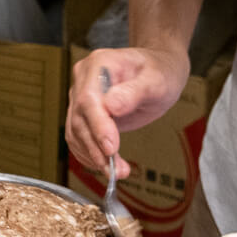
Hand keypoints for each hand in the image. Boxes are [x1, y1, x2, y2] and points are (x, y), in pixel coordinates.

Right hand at [65, 47, 189, 178]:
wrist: (159, 69)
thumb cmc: (160, 70)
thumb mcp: (156, 80)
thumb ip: (134, 92)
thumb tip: (112, 107)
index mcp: (99, 64)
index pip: (89, 99)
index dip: (97, 126)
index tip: (111, 148)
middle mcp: (84, 80)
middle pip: (79, 119)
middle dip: (97, 148)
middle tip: (118, 170)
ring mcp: (80, 96)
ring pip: (76, 132)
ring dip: (93, 156)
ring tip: (117, 172)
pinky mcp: (84, 113)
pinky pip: (78, 137)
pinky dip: (89, 154)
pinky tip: (106, 165)